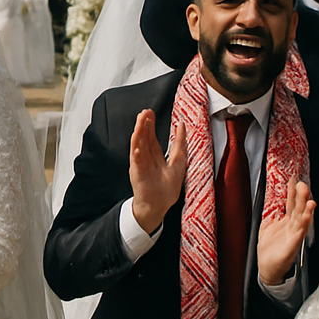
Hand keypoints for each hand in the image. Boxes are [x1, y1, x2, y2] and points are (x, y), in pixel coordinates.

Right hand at [128, 110, 187, 234]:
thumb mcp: (178, 163)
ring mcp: (141, 165)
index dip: (150, 126)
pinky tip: (137, 145)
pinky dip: (137, 153)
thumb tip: (182, 125)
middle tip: (145, 111)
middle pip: (144, 138)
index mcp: (154, 157)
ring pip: (139, 145)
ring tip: (140, 120)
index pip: (151, 138)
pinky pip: (137, 162)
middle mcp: (146, 159)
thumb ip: (179, 144)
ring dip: (139, 133)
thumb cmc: (166, 189)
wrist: (158, 207)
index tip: (150, 113)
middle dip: (144, 125)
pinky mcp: (138, 174)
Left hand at [256, 178, 314, 286]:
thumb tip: (271, 211)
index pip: (291, 204)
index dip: (292, 192)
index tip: (293, 179)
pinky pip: (300, 233)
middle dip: (301, 196)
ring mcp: (294, 235)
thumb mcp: (265, 231)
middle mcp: (292, 227)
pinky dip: (304, 224)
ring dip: (306, 209)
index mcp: (286, 223)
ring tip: (309, 199)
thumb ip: (269, 220)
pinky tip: (307, 216)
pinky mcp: (293, 245)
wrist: (267, 270)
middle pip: (298, 209)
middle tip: (303, 184)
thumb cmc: (268, 252)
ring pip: (301, 219)